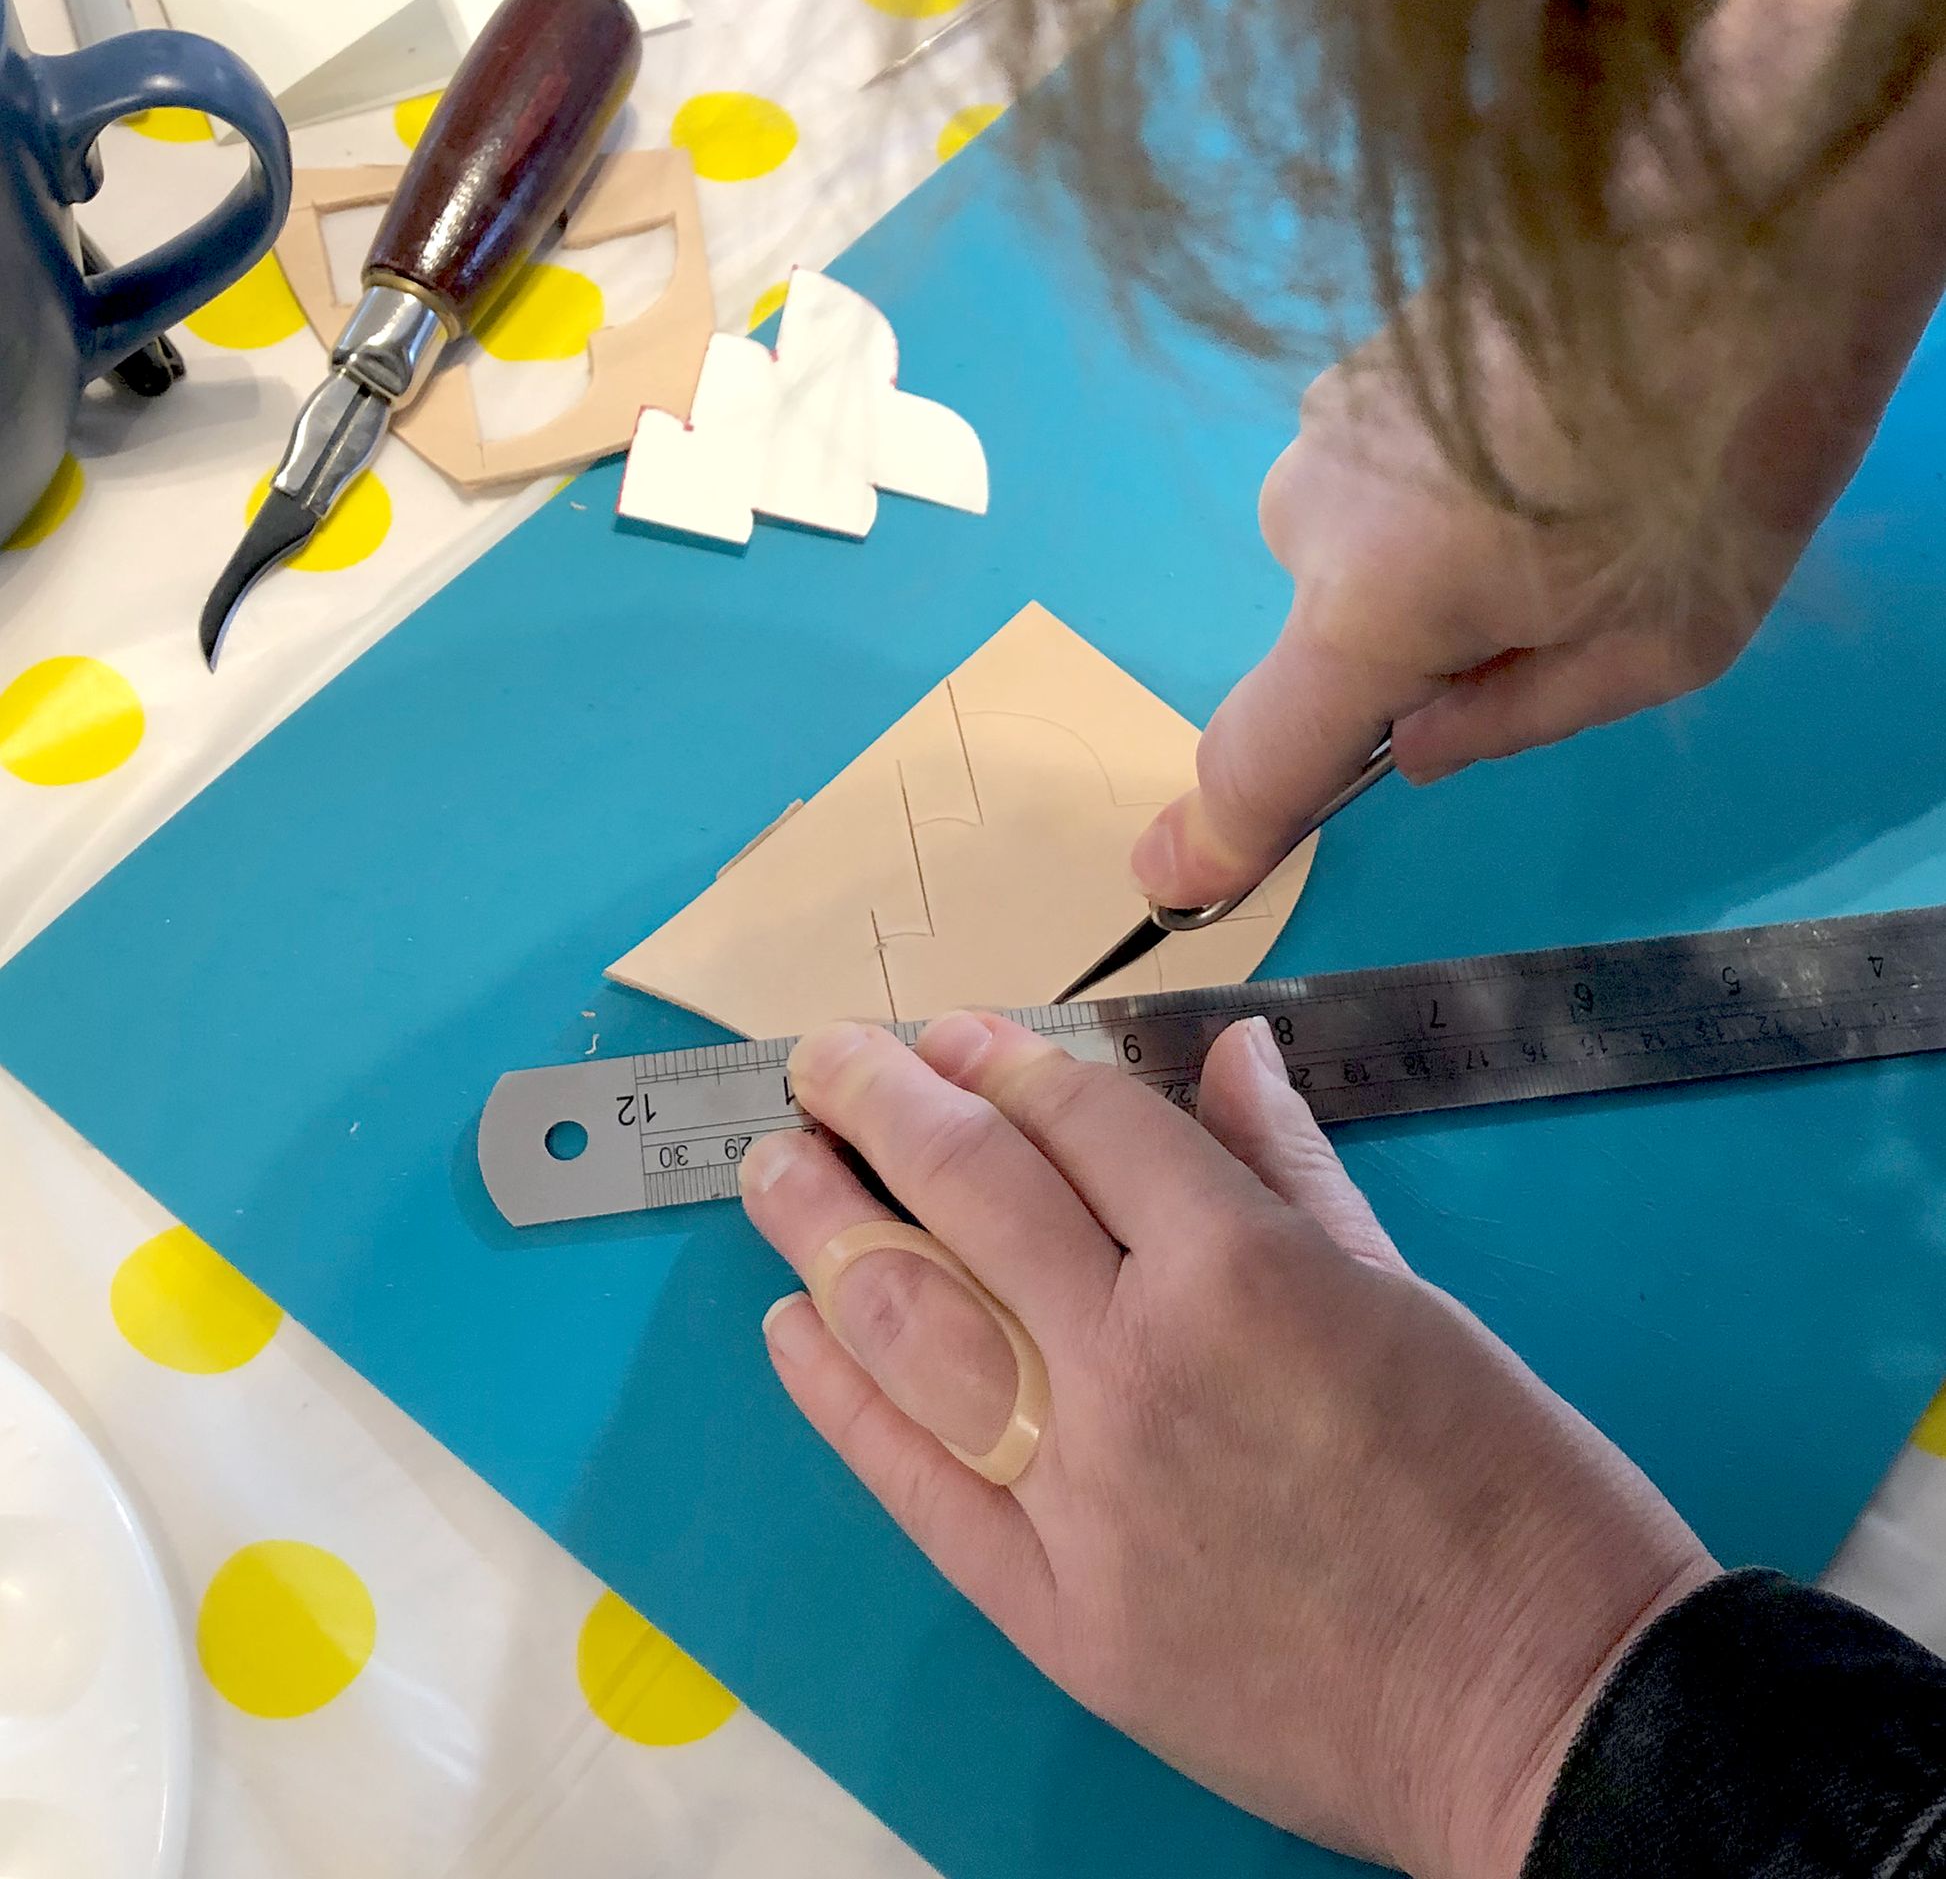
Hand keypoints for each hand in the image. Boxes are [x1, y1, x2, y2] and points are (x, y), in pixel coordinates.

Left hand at [739, 1011, 1717, 1878]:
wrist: (1541, 1714)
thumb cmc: (1509, 1488)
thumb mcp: (1409, 1294)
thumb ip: (1288, 1166)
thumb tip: (1230, 1050)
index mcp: (1241, 1265)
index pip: (1080, 1124)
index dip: (1003, 1061)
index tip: (951, 1033)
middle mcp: (1137, 1357)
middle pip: (970, 1193)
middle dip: (879, 1104)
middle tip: (824, 1062)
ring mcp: (1080, 1488)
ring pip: (910, 1323)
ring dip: (822, 1230)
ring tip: (773, 1170)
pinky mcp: (1050, 1608)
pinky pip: (913, 1480)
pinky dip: (839, 1397)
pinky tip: (791, 1331)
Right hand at [1132, 14, 1945, 910]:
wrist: (1751, 206)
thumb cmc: (1725, 449)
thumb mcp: (1660, 650)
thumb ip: (1511, 723)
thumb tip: (1408, 751)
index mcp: (1372, 607)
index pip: (1260, 752)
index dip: (1219, 832)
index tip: (1170, 881)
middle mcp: (1307, 516)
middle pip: (1333, 643)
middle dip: (1426, 652)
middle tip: (1565, 600)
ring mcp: (1319, 426)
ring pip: (1359, 557)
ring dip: (1440, 563)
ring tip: (1576, 491)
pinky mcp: (1351, 364)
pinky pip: (1376, 480)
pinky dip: (1441, 491)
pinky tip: (1543, 428)